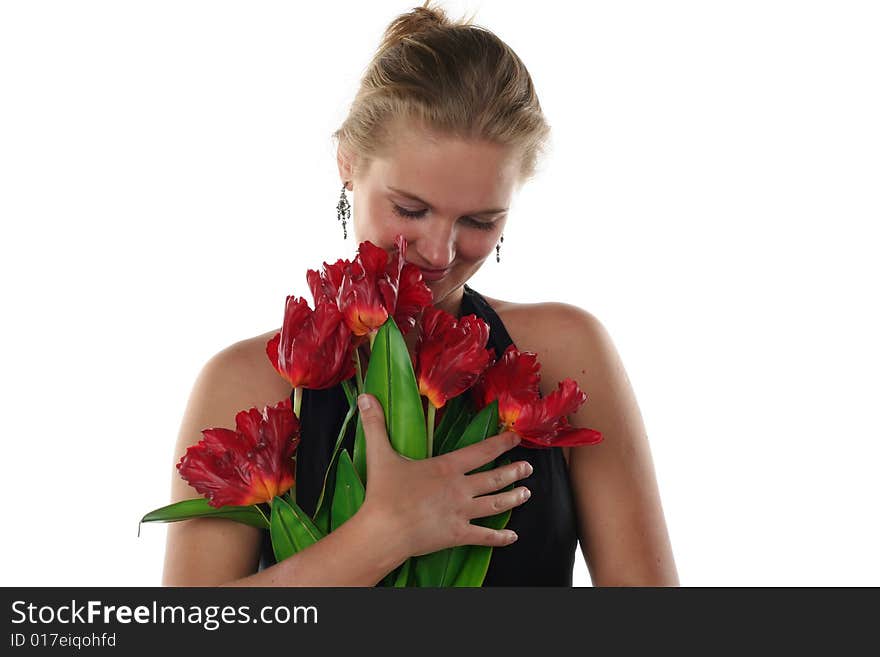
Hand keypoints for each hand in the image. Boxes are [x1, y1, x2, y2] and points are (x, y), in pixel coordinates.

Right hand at [356, 393, 532, 557]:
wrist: (385, 530)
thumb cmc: (384, 493)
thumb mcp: (380, 454)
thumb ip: (375, 425)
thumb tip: (366, 397)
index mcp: (447, 467)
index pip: (481, 451)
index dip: (501, 443)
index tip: (515, 439)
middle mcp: (460, 488)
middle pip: (495, 478)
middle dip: (514, 471)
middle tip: (528, 467)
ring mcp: (462, 512)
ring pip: (496, 504)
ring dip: (514, 498)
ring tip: (527, 493)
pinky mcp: (458, 534)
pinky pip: (484, 536)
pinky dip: (500, 537)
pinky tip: (511, 537)